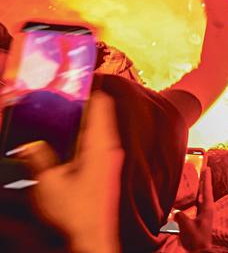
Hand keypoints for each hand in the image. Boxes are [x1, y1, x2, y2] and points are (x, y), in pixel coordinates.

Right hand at [18, 92, 122, 252]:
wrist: (92, 238)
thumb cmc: (75, 212)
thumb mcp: (48, 183)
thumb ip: (39, 157)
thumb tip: (30, 142)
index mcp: (100, 143)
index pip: (102, 104)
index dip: (90, 87)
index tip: (76, 77)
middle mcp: (110, 147)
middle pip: (101, 113)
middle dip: (83, 102)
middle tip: (62, 93)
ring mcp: (110, 158)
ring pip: (99, 127)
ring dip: (83, 118)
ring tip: (61, 111)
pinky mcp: (106, 168)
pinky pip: (97, 141)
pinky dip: (84, 134)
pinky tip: (66, 139)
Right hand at [176, 167, 214, 250]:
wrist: (200, 251)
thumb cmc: (195, 239)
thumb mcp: (186, 226)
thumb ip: (180, 216)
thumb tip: (176, 211)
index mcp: (207, 208)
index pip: (207, 189)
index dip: (206, 178)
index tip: (207, 168)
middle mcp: (207, 209)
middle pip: (205, 191)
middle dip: (204, 181)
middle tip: (203, 170)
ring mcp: (205, 214)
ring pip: (202, 197)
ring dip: (199, 188)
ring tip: (197, 179)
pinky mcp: (201, 219)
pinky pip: (198, 204)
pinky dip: (195, 198)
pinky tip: (191, 197)